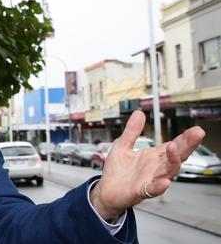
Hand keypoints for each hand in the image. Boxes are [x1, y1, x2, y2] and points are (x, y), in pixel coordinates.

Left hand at [90, 110, 204, 219]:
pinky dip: (160, 186)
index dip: (185, 138)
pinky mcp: (141, 190)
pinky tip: (166, 182)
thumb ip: (132, 131)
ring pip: (168, 171)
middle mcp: (155, 168)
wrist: (106, 190)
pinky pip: (153, 189)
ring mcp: (150, 179)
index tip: (196, 129)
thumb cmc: (117, 171)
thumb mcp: (122, 145)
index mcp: (153, 157)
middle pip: (176, 156)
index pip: (173, 146)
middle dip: (187, 145)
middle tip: (197, 134)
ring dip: (172, 160)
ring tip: (173, 147)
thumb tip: (139, 113)